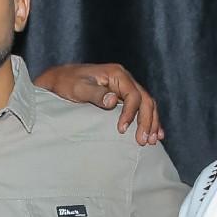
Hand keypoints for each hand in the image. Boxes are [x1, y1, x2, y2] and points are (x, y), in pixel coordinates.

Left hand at [33, 62, 163, 144]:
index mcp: (116, 74)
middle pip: (145, 100)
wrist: (60, 80)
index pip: (133, 95)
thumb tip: (113, 100)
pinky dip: (150, 120)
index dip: (130, 113)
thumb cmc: (67, 83)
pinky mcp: (124, 96)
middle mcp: (125, 79)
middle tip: (144, 141)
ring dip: (152, 123)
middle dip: (147, 121)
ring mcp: (126, 88)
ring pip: (147, 105)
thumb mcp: (78, 88)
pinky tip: (156, 133)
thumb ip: (95, 94)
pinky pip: (142, 108)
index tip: (122, 130)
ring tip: (153, 141)